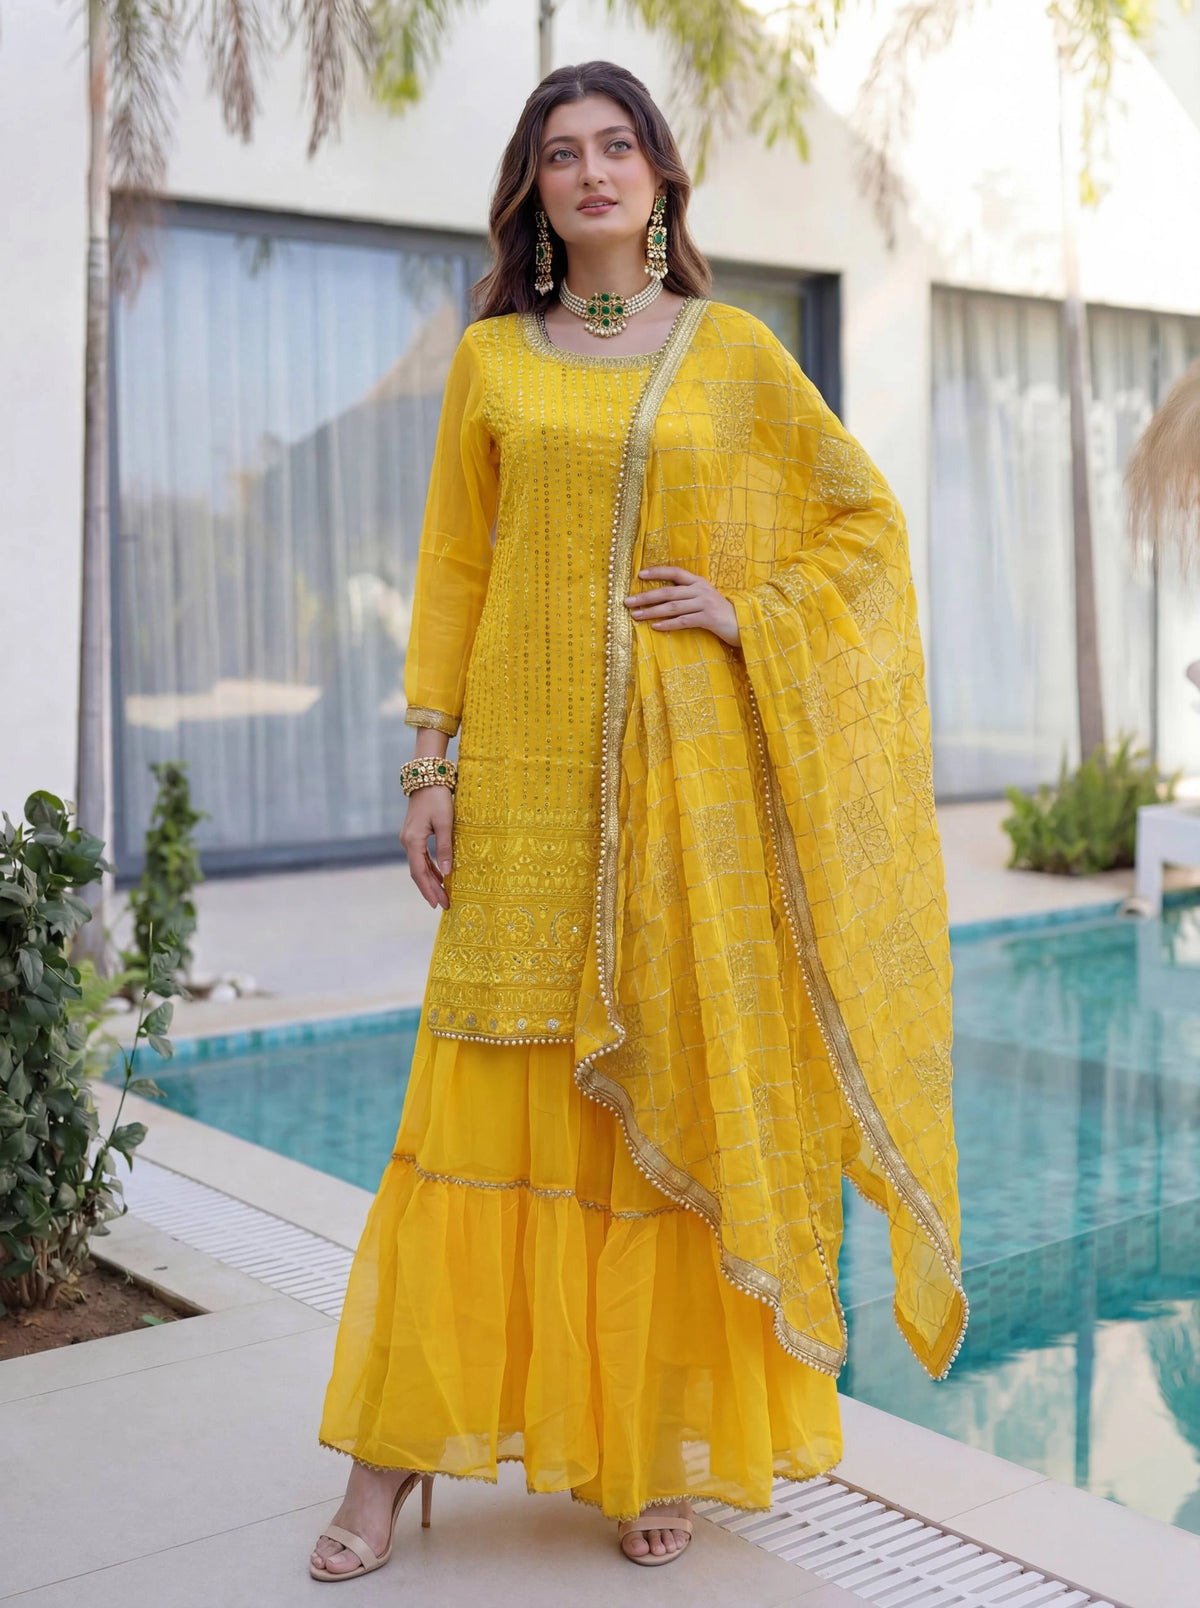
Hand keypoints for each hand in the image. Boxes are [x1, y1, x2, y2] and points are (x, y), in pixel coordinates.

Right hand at [400, 785, 454, 909]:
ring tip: (443, 895)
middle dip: (431, 889)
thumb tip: (447, 872)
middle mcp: (407, 841)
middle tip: (444, 905)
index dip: (428, 889)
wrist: (427, 777)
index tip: (438, 903)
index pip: (419, 872)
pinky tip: (440, 876)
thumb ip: (445, 848)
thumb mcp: (446, 823)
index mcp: (413, 841)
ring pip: (419, 865)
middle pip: (418, 872)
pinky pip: (420, 857)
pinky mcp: (414, 834)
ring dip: (431, 880)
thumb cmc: (438, 798)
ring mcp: (409, 838)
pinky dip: (430, 868)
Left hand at [624, 566, 739, 646]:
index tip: (639, 575)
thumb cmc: (721, 613)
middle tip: (627, 602)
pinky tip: (655, 627)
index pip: (675, 572)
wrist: (745, 623)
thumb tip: (662, 598)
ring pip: (672, 607)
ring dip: (652, 612)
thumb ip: (688, 594)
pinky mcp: (708, 618)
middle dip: (645, 597)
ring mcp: (705, 604)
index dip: (657, 572)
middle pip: (668, 591)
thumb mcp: (705, 598)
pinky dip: (668, 624)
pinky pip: (683, 621)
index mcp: (699, 582)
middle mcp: (700, 590)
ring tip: (635, 615)